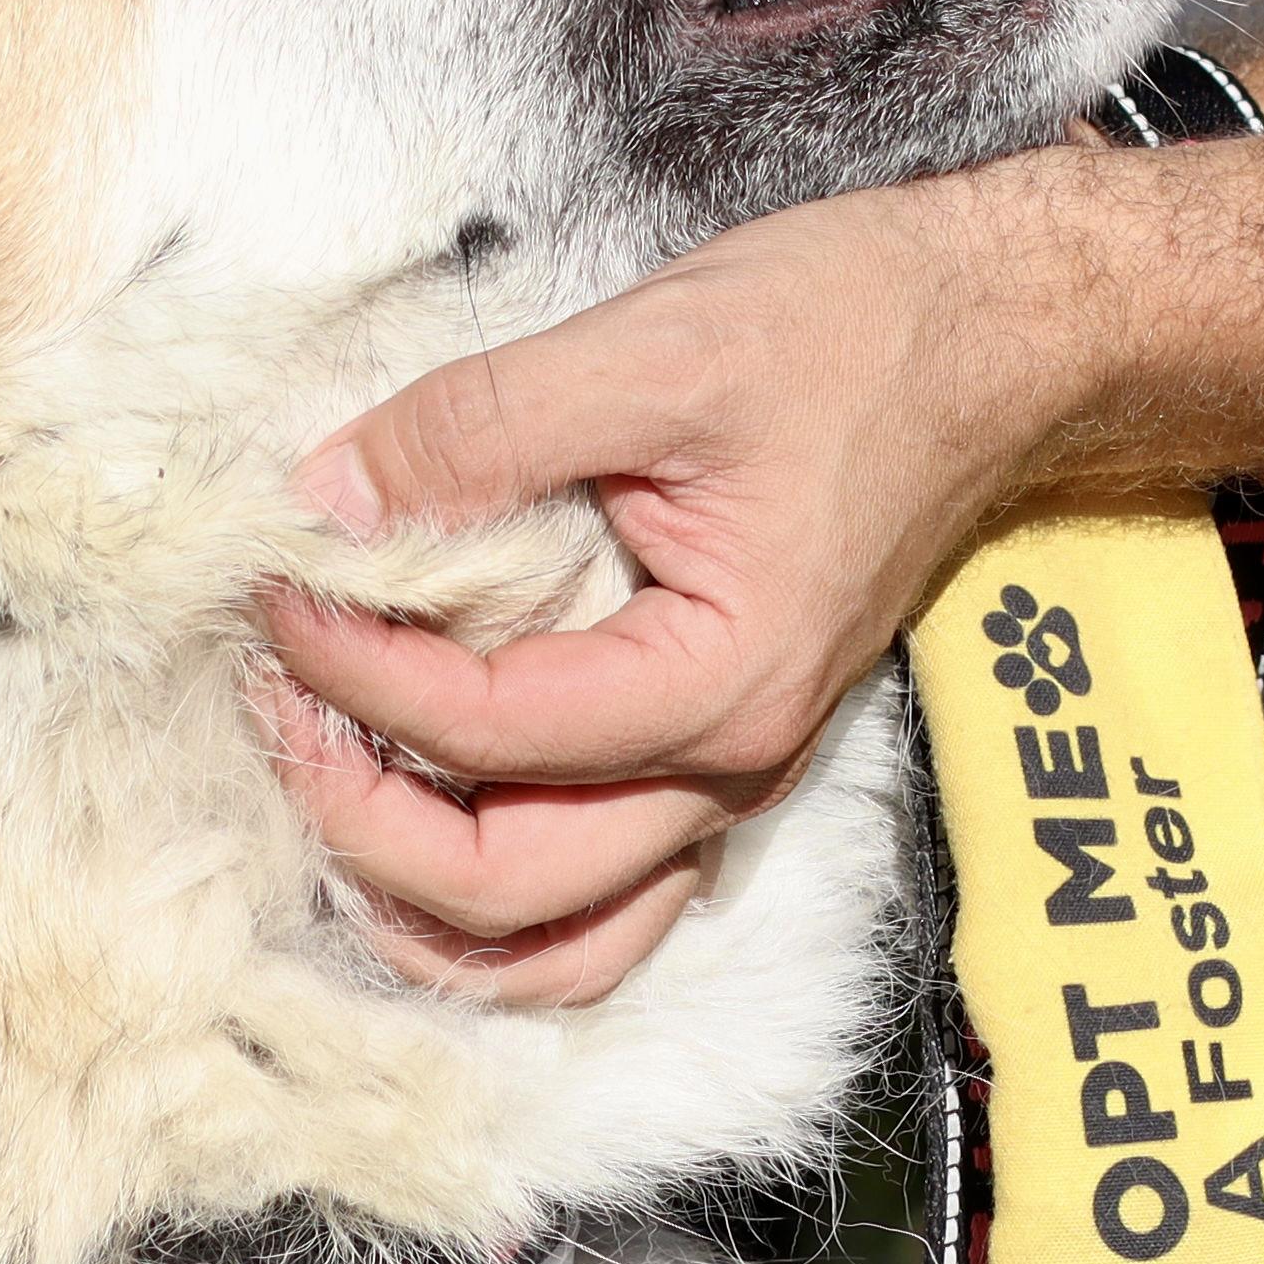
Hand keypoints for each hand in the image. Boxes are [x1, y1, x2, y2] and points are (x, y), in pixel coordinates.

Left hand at [256, 165, 1095, 1005]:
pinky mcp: (726, 748)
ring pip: (563, 935)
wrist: (997, 333)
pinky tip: (420, 823)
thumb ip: (483, 426)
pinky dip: (502, 898)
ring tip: (323, 794)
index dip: (353, 670)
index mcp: (722, 682)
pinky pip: (608, 892)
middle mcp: (735, 765)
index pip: (487, 729)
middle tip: (266, 705)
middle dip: (359, 816)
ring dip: (427, 904)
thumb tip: (327, 493)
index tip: (272, 588)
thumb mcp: (655, 348)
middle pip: (510, 885)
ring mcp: (737, 774)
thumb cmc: (849, 328)